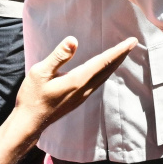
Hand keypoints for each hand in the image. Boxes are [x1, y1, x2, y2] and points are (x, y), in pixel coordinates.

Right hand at [14, 36, 135, 132]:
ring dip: (114, 64)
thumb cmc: (32, 97)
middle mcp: (85, 88)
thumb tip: (73, 41)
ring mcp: (83, 96)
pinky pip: (98, 82)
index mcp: (78, 80)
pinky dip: (106, 72)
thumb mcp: (40, 72)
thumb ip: (58, 56)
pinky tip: (104, 69)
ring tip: (122, 53)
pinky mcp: (79, 99)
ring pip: (104, 77)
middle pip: (108, 69)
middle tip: (132, 43)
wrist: (29, 123)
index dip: (118, 51)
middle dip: (121, 55)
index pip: (103, 62)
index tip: (131, 41)